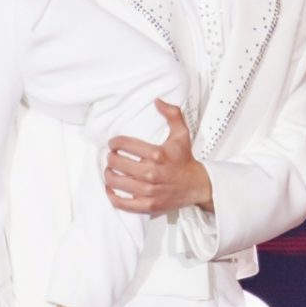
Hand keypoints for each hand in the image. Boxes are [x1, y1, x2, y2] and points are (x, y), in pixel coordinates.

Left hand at [105, 98, 212, 214]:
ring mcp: (148, 190)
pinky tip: (111, 188)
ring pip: (115, 181)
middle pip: (116, 162)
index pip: (124, 144)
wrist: (196, 185)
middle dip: (111, 157)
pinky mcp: (147, 205)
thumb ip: (172, 114)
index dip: (114, 142)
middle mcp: (151, 173)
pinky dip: (112, 195)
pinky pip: (122, 202)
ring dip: (109, 174)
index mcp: (157, 154)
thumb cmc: (185, 160)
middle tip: (112, 156)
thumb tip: (158, 101)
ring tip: (111, 170)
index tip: (114, 143)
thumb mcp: (181, 134)